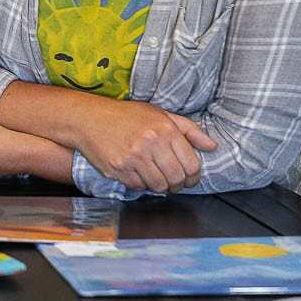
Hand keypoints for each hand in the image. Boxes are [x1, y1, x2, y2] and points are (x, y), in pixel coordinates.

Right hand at [73, 100, 217, 192]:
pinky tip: (137, 173)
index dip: (194, 176)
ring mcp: (133, 157)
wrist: (88, 118)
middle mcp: (151, 143)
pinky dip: (141, 184)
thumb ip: (189, 130)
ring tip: (155, 176)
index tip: (189, 178)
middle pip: (177, 178)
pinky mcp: (118, 168)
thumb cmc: (125, 115)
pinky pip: (138, 186)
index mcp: (165, 129)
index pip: (192, 164)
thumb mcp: (159, 114)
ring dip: (160, 185)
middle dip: (178, 184)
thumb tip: (212, 146)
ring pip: (158, 185)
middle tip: (173, 181)